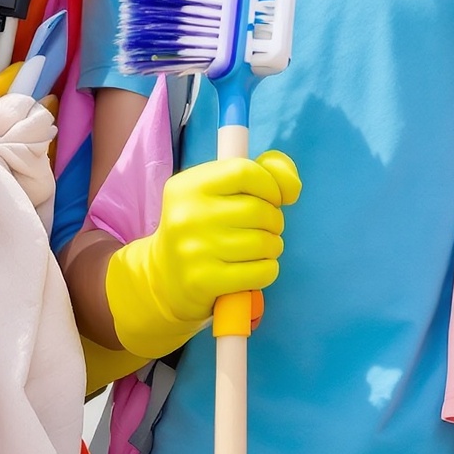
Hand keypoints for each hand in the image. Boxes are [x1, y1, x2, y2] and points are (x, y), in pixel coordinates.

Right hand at [103, 151, 301, 358]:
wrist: (163, 278)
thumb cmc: (201, 228)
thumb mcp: (216, 191)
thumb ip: (262, 173)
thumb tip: (291, 186)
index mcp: (187, 186)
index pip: (245, 171)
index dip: (270, 184)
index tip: (271, 198)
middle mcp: (186, 215)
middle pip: (259, 210)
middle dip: (274, 220)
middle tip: (263, 228)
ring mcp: (193, 250)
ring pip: (264, 243)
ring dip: (272, 247)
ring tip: (259, 249)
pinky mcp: (204, 281)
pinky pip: (261, 271)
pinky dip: (267, 270)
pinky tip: (253, 268)